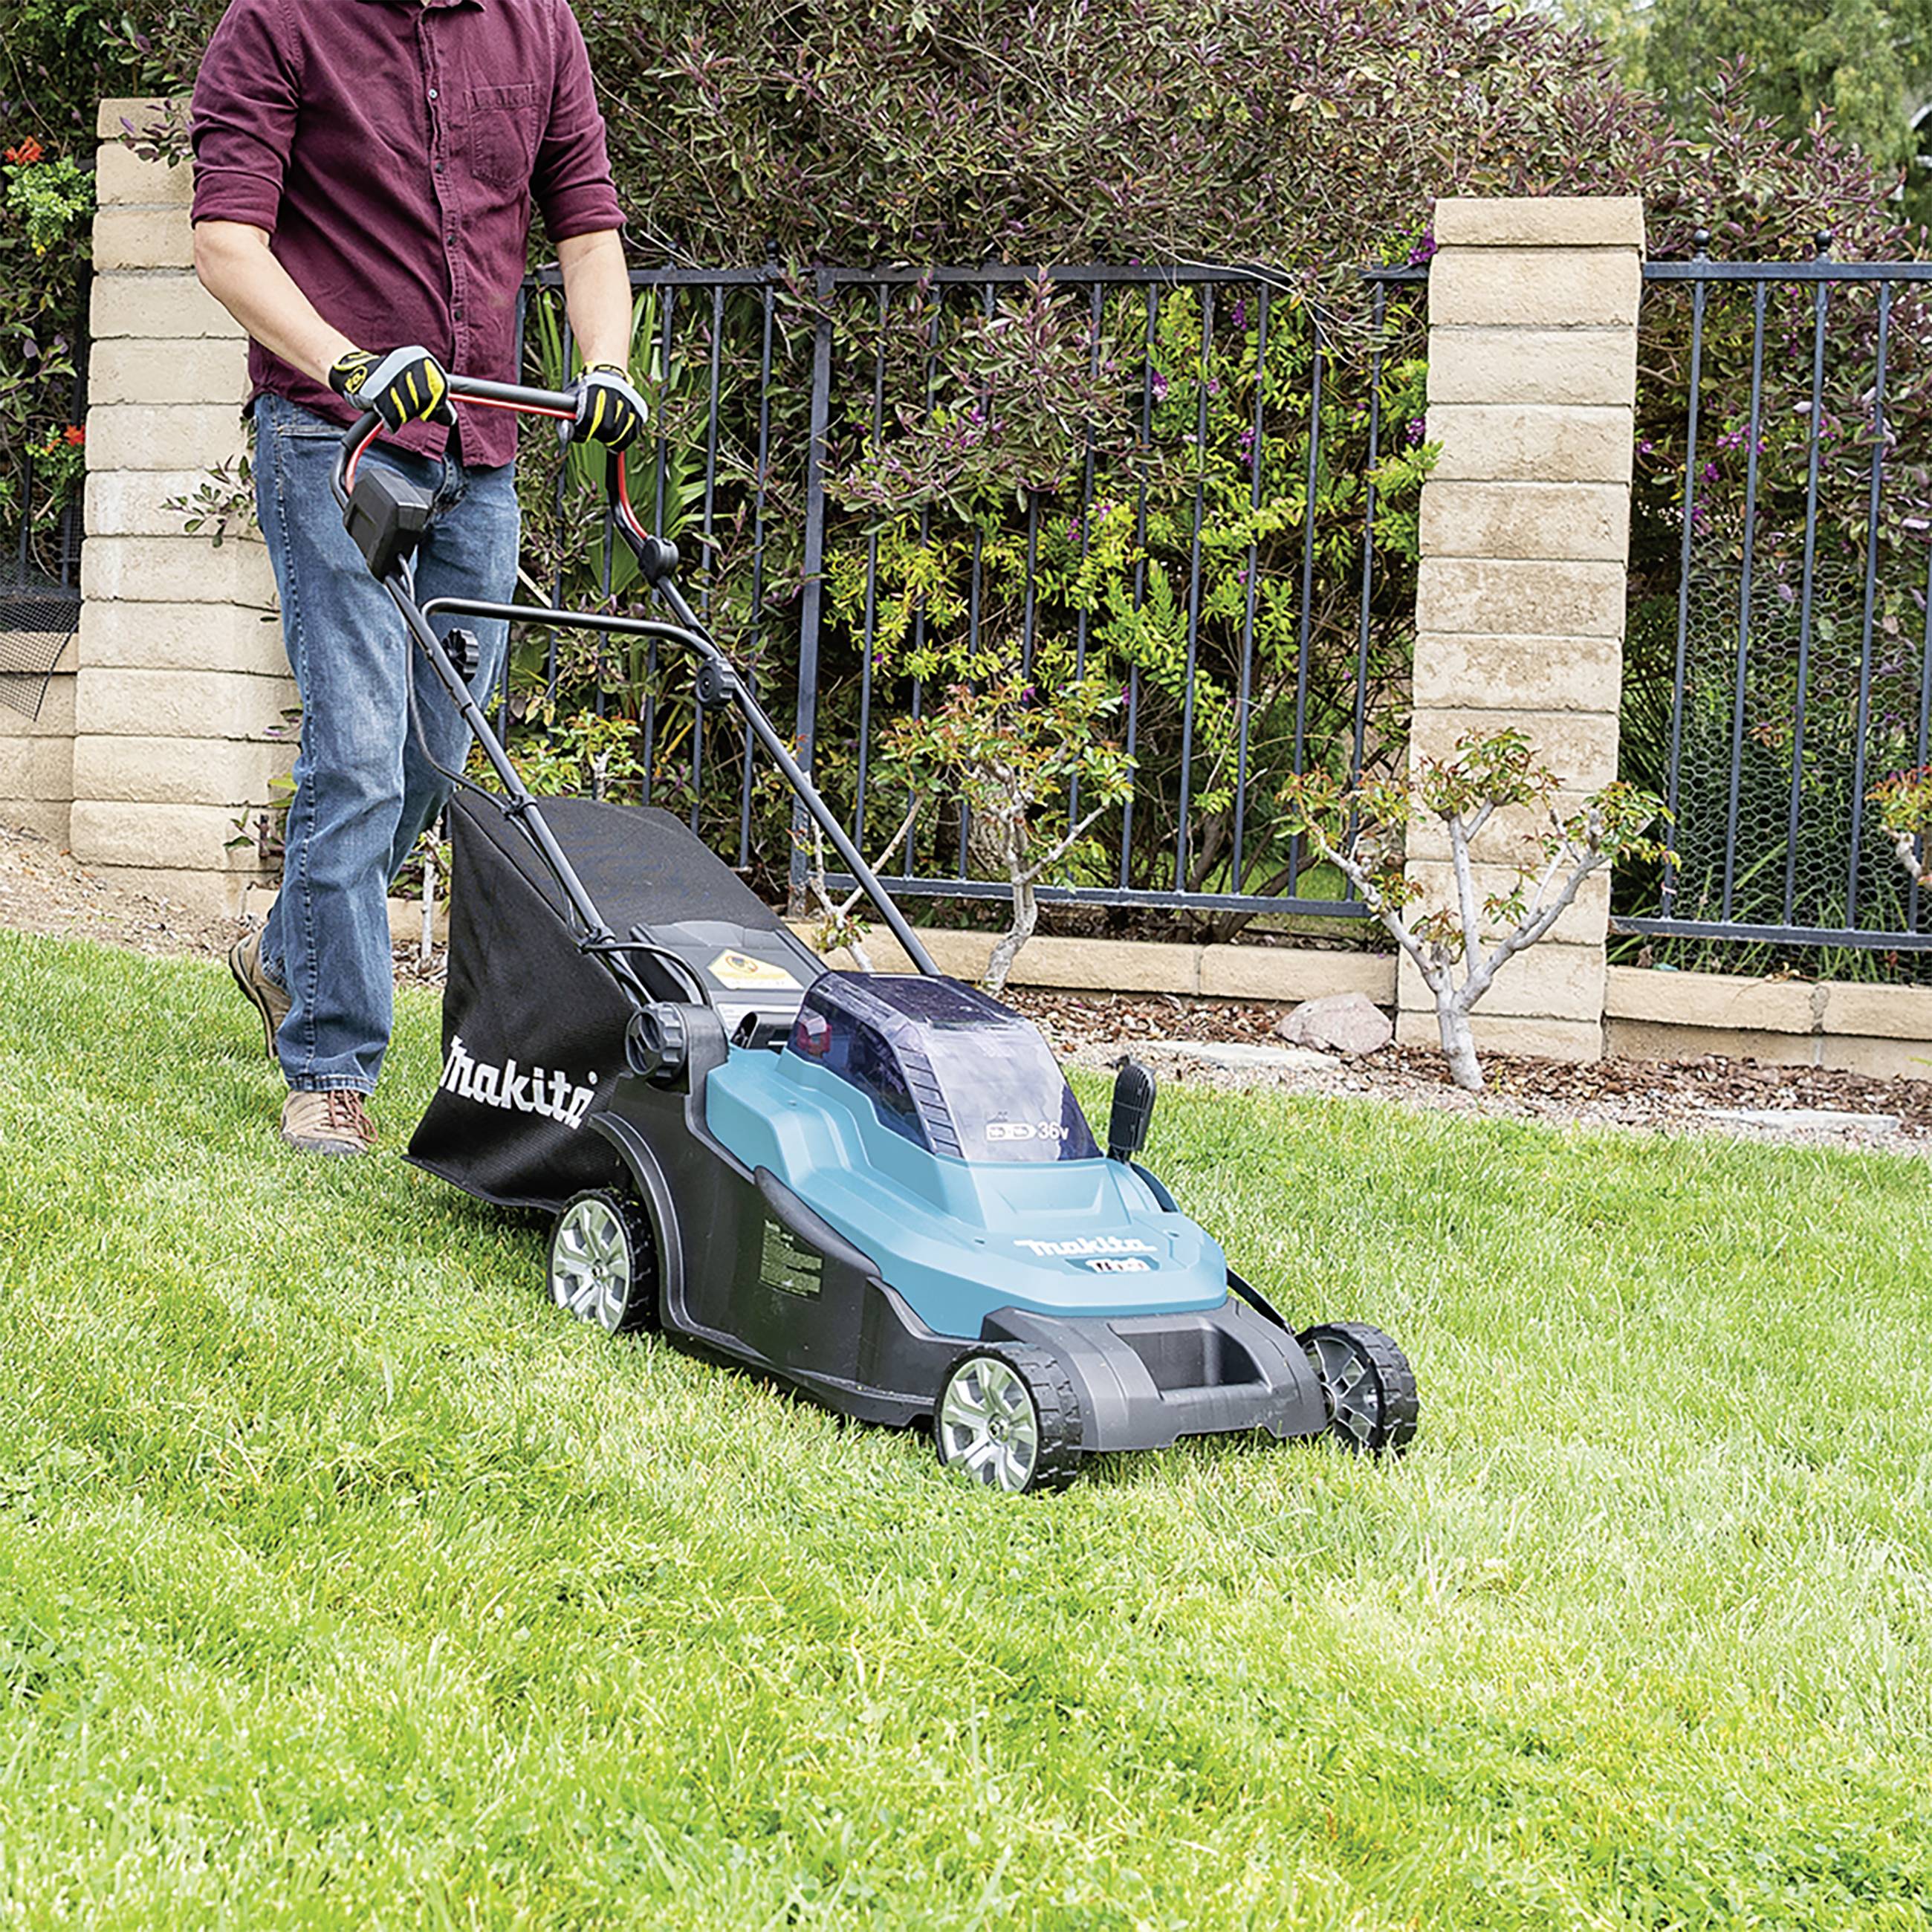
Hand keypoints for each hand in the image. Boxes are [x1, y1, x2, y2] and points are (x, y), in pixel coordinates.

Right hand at [328, 345, 452, 430]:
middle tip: (407, 407)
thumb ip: (435, 399)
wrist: (355, 374)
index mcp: (420, 358)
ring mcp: (391, 375)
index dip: (437, 405)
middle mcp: (406, 362)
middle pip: (426, 401)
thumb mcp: (416, 385)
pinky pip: (392, 417)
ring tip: (394, 406)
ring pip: (409, 411)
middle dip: (418, 411)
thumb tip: (450, 419)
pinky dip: (391, 423)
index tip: (428, 409)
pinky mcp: (377, 392)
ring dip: (402, 416)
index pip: (441, 388)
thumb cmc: (391, 381)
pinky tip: (387, 417)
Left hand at [572, 362, 647, 451]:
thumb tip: (567, 434)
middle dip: (599, 435)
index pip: (590, 418)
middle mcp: (614, 392)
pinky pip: (632, 435)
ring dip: (610, 439)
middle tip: (595, 434)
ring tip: (604, 434)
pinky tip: (615, 438)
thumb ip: (564, 416)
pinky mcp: (639, 410)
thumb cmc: (585, 390)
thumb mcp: (570, 397)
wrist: (608, 374)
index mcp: (594, 387)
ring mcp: (629, 401)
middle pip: (607, 428)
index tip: (582, 433)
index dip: (584, 430)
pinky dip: (622, 441)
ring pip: (620, 434)